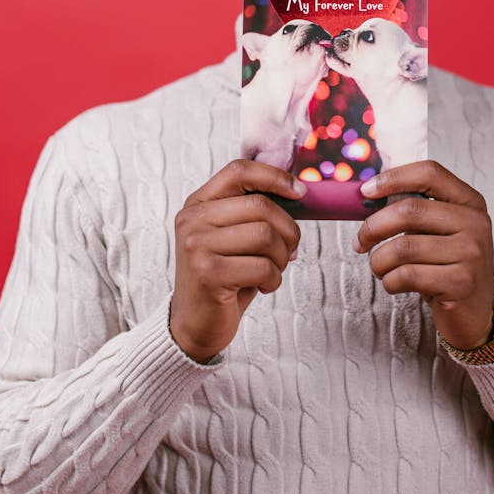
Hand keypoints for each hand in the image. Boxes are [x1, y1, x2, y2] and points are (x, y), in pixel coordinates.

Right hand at [169, 160, 304, 361]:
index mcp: (198, 204)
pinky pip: (262, 266)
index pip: (239, 170)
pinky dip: (274, 278)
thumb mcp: (235, 238)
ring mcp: (196, 245)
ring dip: (282, 257)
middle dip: (288, 231)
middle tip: (289, 251)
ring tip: (272, 270)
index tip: (300, 193)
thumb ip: (255, 213)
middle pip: (261, 206)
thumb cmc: (224, 277)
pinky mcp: (208, 273)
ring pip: (266, 235)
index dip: (275, 177)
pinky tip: (264, 286)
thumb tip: (299, 194)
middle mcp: (192, 220)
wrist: (195, 323)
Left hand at [354, 160, 493, 349]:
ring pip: (403, 248)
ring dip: (379, 261)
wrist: (475, 312)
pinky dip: (390, 281)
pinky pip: (408, 275)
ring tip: (379, 268)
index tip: (365, 192)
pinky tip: (394, 283)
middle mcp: (475, 223)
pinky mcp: (461, 283)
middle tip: (360, 243)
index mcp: (469, 202)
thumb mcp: (439, 232)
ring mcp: (471, 253)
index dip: (393, 178)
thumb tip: (366, 196)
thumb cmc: (447, 267)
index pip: (430, 173)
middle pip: (409, 211)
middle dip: (373, 227)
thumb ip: (414, 212)